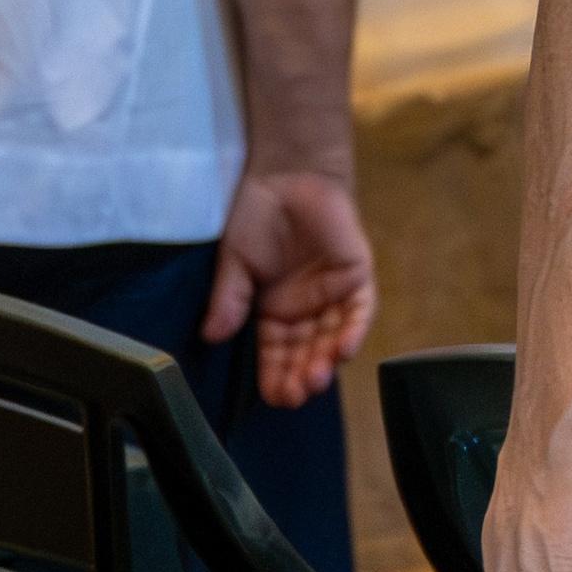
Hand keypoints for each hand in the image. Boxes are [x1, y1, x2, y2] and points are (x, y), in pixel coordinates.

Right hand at [202, 169, 376, 404]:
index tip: (271, 397)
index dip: (274, 377)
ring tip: (314, 380)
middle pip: (306, 355)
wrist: (287, 174)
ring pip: (333, 339)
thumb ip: (229, 298)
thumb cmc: (257, 216)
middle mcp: (305, 310)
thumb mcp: (235, 261)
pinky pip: (360, 310)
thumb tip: (211, 334)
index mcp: (273, 313)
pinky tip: (344, 349)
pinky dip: (354, 330)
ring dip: (326, 362)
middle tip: (294, 395)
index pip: (275, 356)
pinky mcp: (356, 276)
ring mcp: (332, 295)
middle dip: (301, 377)